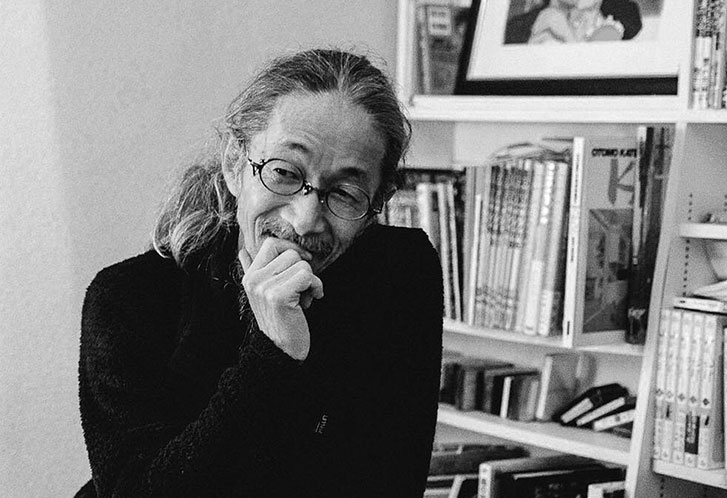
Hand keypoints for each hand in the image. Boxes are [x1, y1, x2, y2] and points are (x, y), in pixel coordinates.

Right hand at [238, 237, 323, 360]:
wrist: (282, 350)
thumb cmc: (280, 319)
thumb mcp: (263, 294)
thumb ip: (253, 271)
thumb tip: (243, 251)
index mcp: (249, 276)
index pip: (271, 243)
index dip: (290, 249)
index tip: (301, 264)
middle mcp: (253, 280)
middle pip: (290, 253)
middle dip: (303, 269)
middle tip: (301, 288)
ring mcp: (264, 288)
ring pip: (301, 264)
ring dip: (311, 281)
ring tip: (303, 297)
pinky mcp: (278, 296)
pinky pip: (307, 276)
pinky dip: (316, 287)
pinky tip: (312, 300)